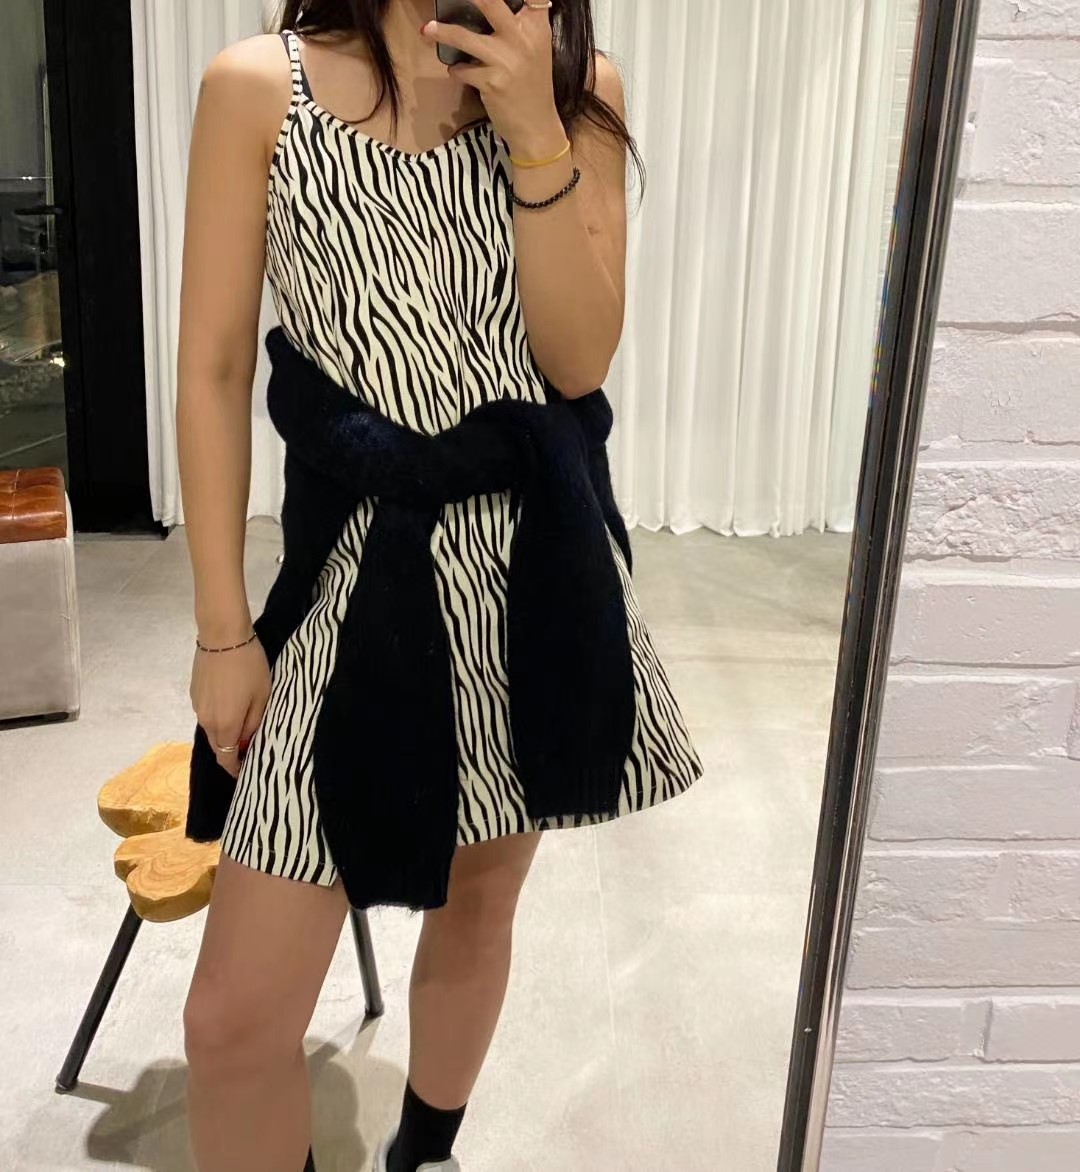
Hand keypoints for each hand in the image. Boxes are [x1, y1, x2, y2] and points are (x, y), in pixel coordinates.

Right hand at [189, 637, 270, 777]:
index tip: (246, 771)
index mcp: (224, 725)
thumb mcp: (262, 696)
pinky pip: (207, 714)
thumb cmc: (249, 665)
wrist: (222, 635)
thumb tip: (247, 742)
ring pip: (212, 729)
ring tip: (243, 723)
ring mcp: (197, 707)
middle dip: (231, 751)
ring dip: (225, 732)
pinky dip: (219, 716)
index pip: (226, 759)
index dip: (235, 769)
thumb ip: (254, 723)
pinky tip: (231, 703)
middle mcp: (206, 721)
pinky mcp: (194, 693)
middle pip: (218, 746)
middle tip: (249, 748)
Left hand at [422, 0, 565, 157]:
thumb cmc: (533, 85)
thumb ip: (519, 25)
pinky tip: (456, 72)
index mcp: (536, 26)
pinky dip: (456, 71)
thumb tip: (488, 5)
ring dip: (442, 32)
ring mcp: (505, 61)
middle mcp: (522, 39)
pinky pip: (462, 70)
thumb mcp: (535, 49)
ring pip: (464, 37)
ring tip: (428, 30)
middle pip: (490, 2)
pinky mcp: (491, 83)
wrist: (536, 126)